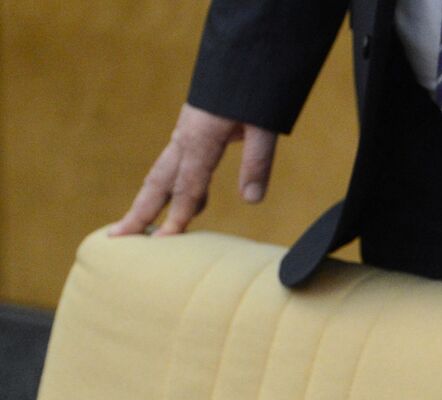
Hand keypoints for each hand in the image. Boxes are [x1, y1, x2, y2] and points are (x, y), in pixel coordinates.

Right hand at [110, 103, 277, 236]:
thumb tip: (251, 201)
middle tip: (116, 238)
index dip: (176, 216)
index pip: (186, 187)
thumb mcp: (264, 127)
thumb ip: (257, 162)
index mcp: (200, 139)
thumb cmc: (255, 91)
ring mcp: (185, 134)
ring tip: (140, 230)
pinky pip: (177, 166)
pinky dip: (175, 189)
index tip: (163, 242)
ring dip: (150, 202)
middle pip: (158, 182)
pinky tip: (187, 207)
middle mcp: (185, 138)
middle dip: (139, 212)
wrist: (243, 55)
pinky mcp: (191, 131)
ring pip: (162, 174)